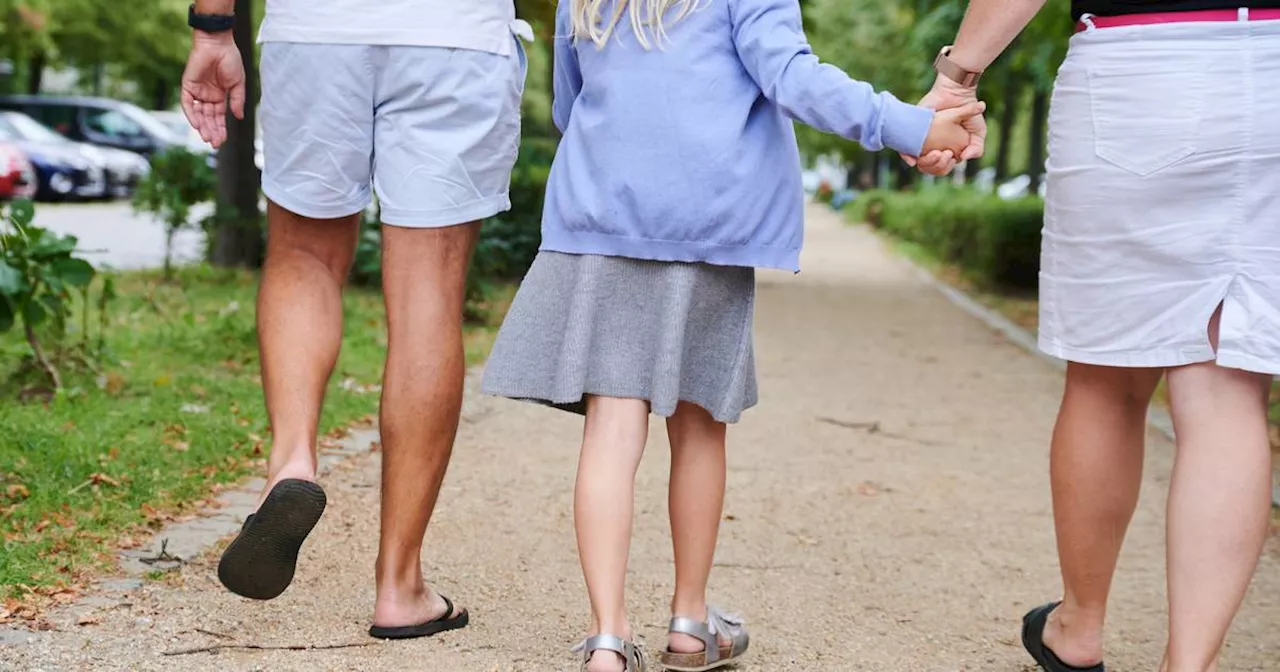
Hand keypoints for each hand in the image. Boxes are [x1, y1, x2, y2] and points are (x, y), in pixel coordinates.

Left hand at [181, 31, 245, 148]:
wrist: (218, 44)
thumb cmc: (230, 60)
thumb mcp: (238, 84)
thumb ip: (237, 101)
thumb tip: (238, 117)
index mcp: (220, 96)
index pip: (219, 117)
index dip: (221, 129)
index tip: (223, 141)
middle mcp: (207, 96)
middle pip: (208, 118)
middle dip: (212, 131)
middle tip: (215, 144)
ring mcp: (197, 91)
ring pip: (198, 114)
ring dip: (202, 126)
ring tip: (207, 138)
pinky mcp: (188, 85)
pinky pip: (188, 103)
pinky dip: (191, 114)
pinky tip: (197, 125)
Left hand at [904, 75, 986, 175]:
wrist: (956, 93)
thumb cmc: (968, 112)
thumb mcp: (978, 131)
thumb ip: (976, 147)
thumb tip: (965, 158)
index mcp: (949, 152)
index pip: (943, 168)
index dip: (945, 166)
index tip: (949, 154)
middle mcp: (935, 149)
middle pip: (931, 169)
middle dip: (936, 166)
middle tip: (942, 152)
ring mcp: (923, 143)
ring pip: (920, 163)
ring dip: (926, 163)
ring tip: (935, 152)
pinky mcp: (912, 134)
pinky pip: (905, 151)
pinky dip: (908, 157)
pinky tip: (913, 159)